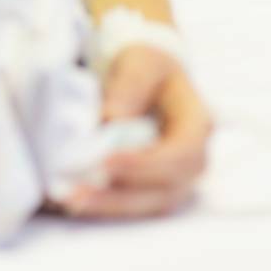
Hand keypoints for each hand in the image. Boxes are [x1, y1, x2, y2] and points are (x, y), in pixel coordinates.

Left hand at [50, 45, 214, 219]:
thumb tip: (110, 120)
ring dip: (109, 206)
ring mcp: (175, 178)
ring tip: (72, 201)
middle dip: (120, 196)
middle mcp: (193, 160)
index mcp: (198, 125)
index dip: (144, 164)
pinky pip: (133, 203)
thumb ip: (129, 88)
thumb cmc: (149, 66)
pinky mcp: (153, 186)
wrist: (149, 73)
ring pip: (147, 204)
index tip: (106, 163)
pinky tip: (76, 200)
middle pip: (164, 190)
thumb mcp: (142, 63)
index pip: (179, 155)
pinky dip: (105, 204)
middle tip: (78, 194)